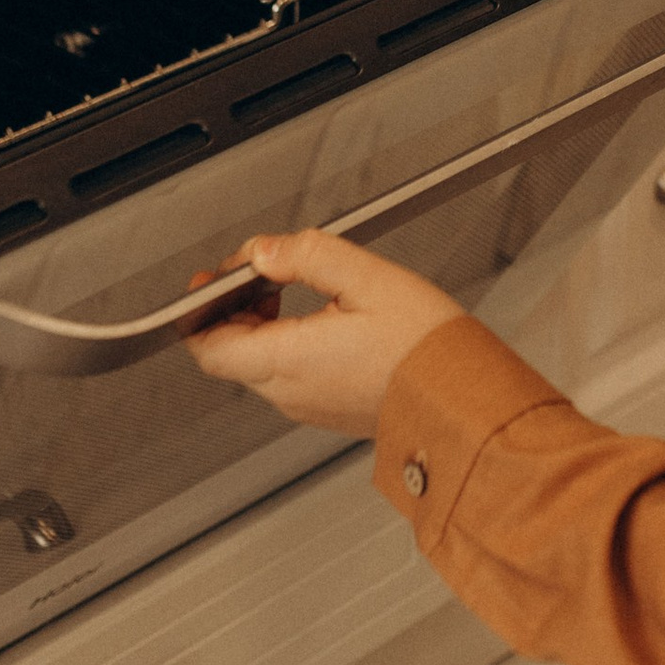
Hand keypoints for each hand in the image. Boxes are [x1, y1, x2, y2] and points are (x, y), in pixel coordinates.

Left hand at [183, 229, 463, 436]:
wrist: (465, 401)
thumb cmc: (427, 348)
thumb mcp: (367, 278)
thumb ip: (306, 254)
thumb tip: (263, 251)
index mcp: (289, 359)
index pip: (209, 347)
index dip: (199, 311)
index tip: (210, 280)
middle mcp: (291, 392)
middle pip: (231, 355)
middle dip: (235, 311)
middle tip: (260, 276)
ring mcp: (309, 408)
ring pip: (259, 368)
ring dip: (263, 329)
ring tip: (295, 293)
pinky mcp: (330, 413)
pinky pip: (290, 380)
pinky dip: (289, 348)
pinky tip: (323, 322)